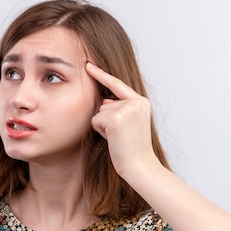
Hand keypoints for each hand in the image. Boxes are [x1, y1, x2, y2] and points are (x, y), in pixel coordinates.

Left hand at [86, 62, 161, 178]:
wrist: (139, 165)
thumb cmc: (132, 149)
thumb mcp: (130, 123)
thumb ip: (119, 108)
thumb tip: (105, 101)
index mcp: (141, 101)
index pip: (117, 84)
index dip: (101, 75)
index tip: (89, 65)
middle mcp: (135, 102)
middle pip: (104, 104)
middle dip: (106, 120)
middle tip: (120, 135)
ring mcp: (126, 109)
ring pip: (99, 113)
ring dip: (103, 127)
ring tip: (117, 138)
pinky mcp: (115, 119)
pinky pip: (96, 120)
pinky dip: (100, 132)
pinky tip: (112, 140)